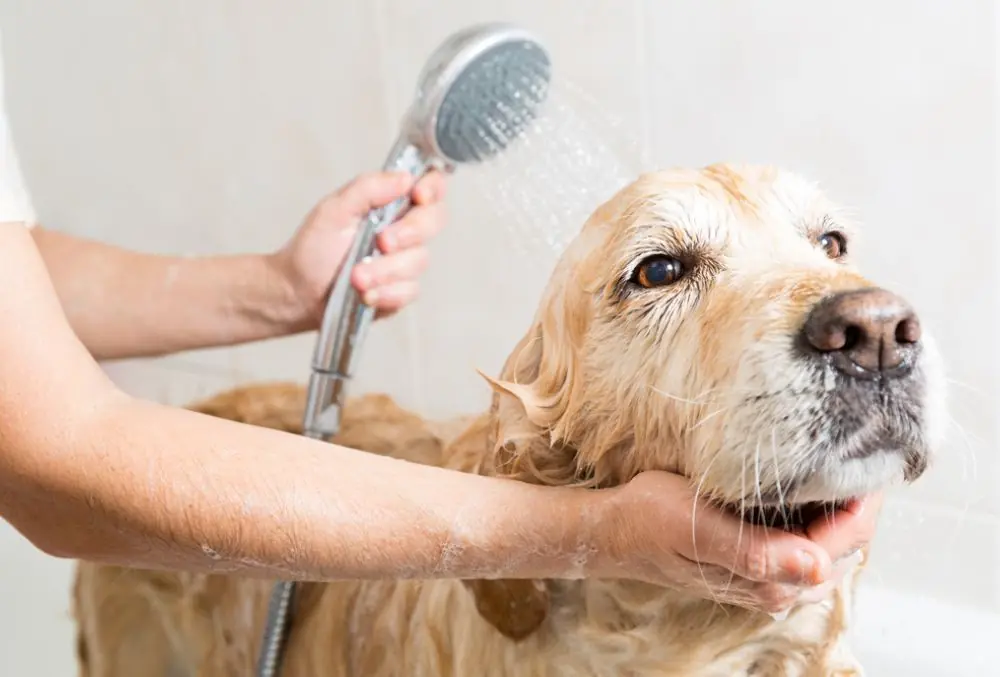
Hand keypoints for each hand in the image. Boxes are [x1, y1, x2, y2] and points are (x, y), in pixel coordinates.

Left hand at [271, 170, 447, 325]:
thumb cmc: (314, 248)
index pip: (430, 185)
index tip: (418, 195)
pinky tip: (366, 294)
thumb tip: (404, 178)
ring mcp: (405, 261)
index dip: (433, 187)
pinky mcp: (401, 290)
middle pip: (434, 220)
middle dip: (409, 233)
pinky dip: (386, 293)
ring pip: (419, 260)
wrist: (298, 291)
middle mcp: (404, 229)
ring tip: (356, 277)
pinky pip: (410, 290)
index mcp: (390, 202)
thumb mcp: (334, 209)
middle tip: (381, 242)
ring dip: (385, 270)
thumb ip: (368, 189)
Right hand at [591, 471, 880, 613]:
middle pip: (845, 546)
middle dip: (859, 505)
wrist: (616, 530)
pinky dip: (819, 516)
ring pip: (829, 546)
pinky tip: (812, 488)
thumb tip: (817, 567)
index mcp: (768, 578)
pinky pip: (806, 543)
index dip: (865, 502)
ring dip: (841, 511)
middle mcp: (775, 586)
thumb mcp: (699, 527)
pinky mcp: (756, 564)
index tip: (875, 459)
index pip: (844, 541)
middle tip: (866, 453)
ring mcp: (766, 577)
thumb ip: (758, 552)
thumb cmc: (651, 520)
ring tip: (846, 466)